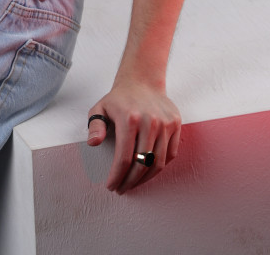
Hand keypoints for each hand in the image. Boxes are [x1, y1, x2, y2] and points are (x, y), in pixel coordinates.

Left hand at [86, 77, 180, 192]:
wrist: (142, 80)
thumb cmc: (119, 98)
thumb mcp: (100, 108)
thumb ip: (94, 126)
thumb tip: (93, 143)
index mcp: (130, 119)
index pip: (124, 158)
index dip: (117, 176)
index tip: (112, 186)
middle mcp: (150, 122)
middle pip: (142, 164)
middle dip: (131, 182)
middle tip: (122, 188)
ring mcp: (165, 123)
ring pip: (158, 163)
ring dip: (146, 178)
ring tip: (134, 183)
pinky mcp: (175, 124)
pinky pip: (170, 154)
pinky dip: (160, 166)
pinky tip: (148, 170)